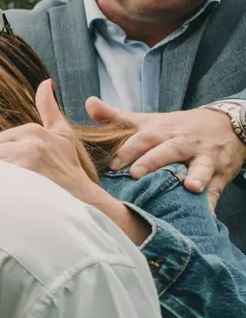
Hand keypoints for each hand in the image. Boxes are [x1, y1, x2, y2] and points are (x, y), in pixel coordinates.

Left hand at [0, 83, 144, 238]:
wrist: (81, 197)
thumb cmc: (69, 166)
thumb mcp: (62, 133)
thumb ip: (49, 108)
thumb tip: (45, 82)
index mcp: (34, 131)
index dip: (2, 156)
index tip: (20, 165)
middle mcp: (30, 143)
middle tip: (17, 177)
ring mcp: (26, 161)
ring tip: (16, 184)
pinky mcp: (24, 179)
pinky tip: (14, 191)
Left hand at [89, 97, 243, 201]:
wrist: (227, 124)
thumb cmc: (177, 127)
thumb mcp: (149, 121)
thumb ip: (118, 117)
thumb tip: (89, 103)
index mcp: (162, 132)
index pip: (143, 139)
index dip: (128, 150)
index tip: (112, 165)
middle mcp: (183, 143)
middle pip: (168, 150)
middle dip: (153, 161)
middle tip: (136, 174)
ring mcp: (204, 158)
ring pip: (200, 166)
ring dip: (196, 176)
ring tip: (190, 187)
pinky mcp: (220, 173)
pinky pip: (216, 188)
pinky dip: (212, 201)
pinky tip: (207, 214)